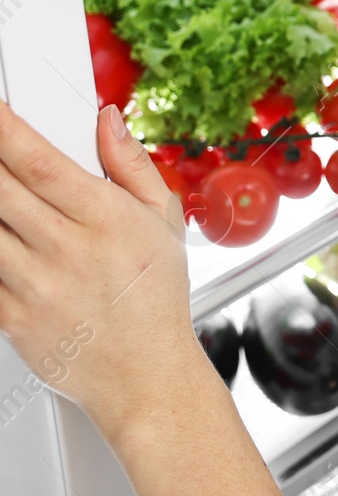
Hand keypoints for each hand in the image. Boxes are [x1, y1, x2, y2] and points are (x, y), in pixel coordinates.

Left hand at [0, 101, 201, 435]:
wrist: (145, 375)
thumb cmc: (156, 299)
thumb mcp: (164, 221)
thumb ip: (132, 164)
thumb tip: (107, 120)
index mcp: (108, 219)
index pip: (41, 163)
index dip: (6, 130)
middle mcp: (69, 249)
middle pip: (0, 189)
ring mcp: (36, 285)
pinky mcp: (11, 316)